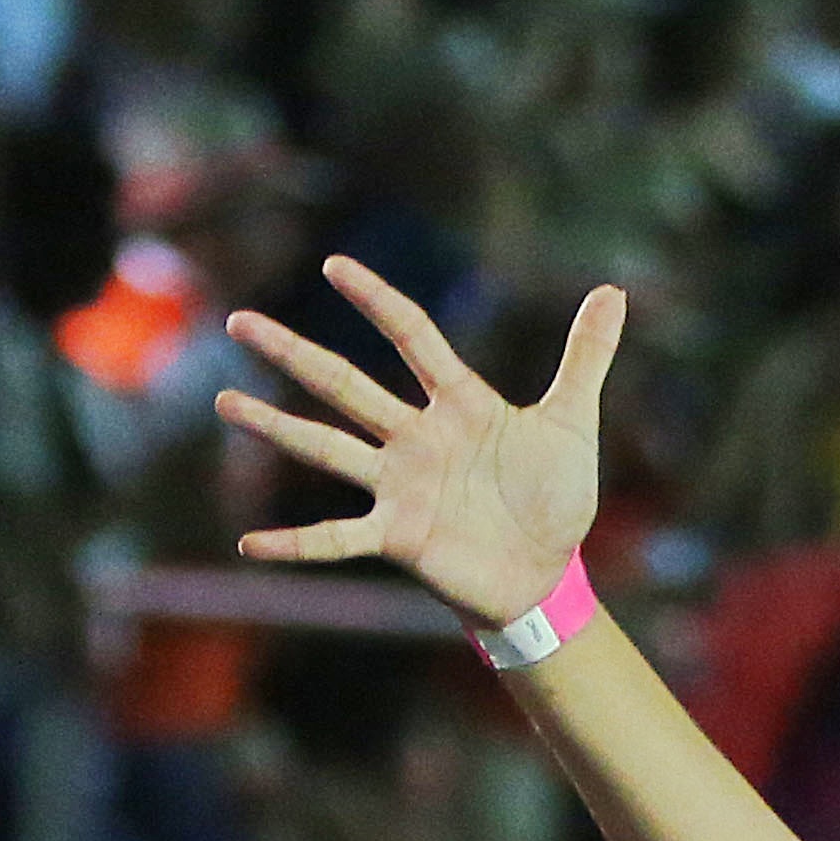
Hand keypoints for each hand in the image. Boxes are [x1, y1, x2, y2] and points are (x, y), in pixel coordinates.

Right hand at [221, 259, 625, 624]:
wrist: (550, 574)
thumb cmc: (555, 497)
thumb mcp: (572, 423)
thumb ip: (586, 356)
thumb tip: (615, 290)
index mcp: (458, 403)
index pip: (411, 337)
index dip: (376, 301)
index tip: (335, 266)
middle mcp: (416, 438)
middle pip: (344, 385)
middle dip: (292, 353)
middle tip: (238, 321)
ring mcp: (401, 486)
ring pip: (326, 447)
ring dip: (276, 427)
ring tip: (223, 402)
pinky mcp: (398, 536)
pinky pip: (337, 537)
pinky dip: (295, 544)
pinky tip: (249, 545)